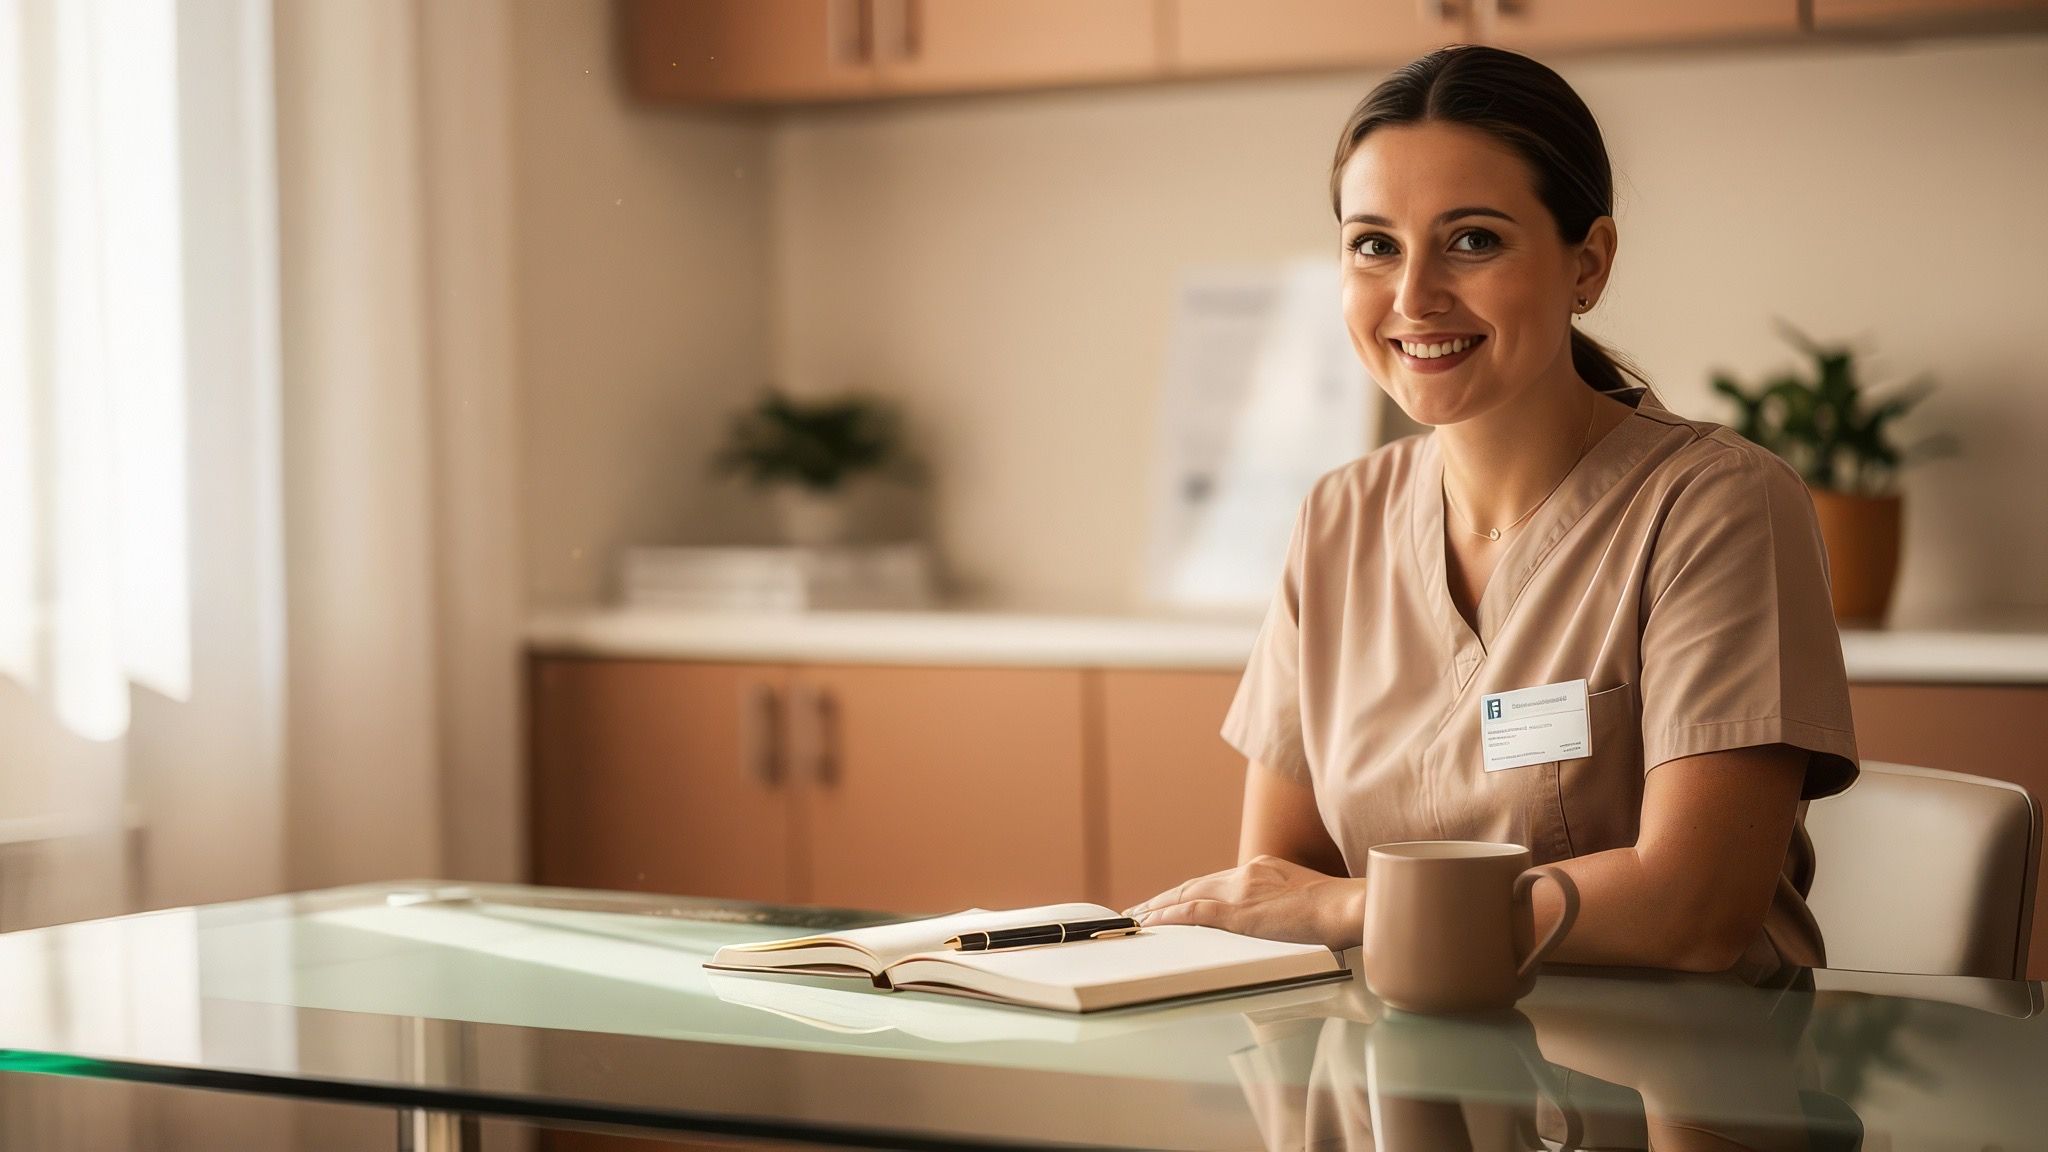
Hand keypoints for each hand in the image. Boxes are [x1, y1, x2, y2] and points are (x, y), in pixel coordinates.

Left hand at [1121, 855, 1366, 950]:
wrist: (1348, 907)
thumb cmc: (1339, 910)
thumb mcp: (1306, 899)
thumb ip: (1285, 905)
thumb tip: (1282, 921)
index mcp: (1263, 868)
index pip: (1216, 881)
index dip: (1191, 891)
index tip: (1174, 899)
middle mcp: (1246, 873)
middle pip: (1195, 885)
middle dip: (1166, 897)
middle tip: (1142, 908)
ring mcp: (1240, 891)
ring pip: (1186, 895)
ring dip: (1158, 907)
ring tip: (1137, 917)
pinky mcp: (1238, 912)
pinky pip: (1192, 912)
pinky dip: (1168, 916)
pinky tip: (1152, 922)